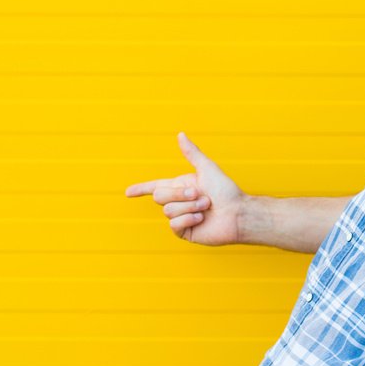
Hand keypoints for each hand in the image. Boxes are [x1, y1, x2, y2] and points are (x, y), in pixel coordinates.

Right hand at [123, 131, 249, 246]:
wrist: (237, 213)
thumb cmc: (226, 191)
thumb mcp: (207, 169)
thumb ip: (192, 153)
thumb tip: (180, 134)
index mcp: (180, 186)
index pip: (155, 187)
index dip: (141, 189)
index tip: (127, 192)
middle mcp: (178, 202)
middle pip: (160, 196)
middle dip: (180, 194)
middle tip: (201, 195)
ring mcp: (180, 217)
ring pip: (168, 210)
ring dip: (190, 207)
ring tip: (206, 207)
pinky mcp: (184, 231)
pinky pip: (174, 225)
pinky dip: (189, 219)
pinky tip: (202, 219)